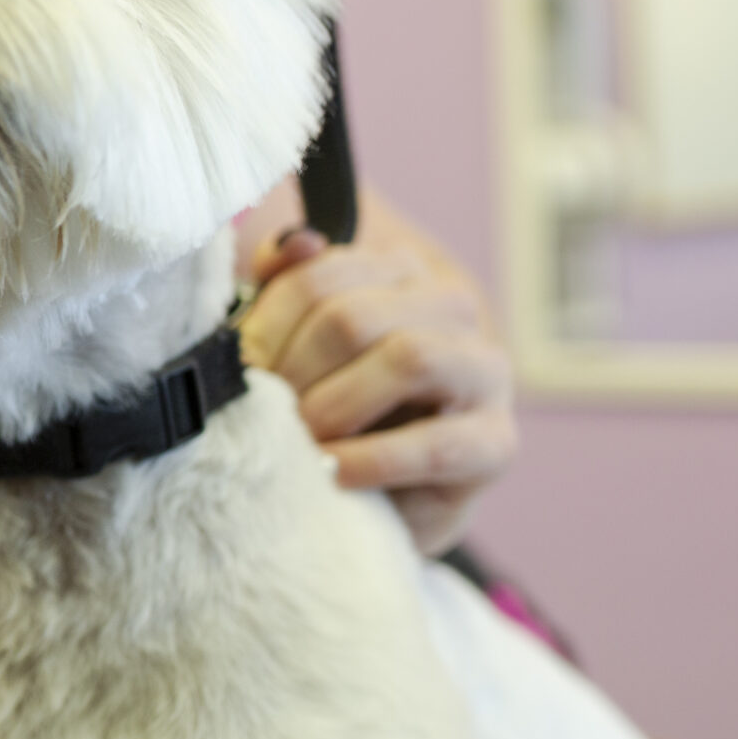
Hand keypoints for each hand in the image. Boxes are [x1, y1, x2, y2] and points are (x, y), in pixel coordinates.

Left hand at [239, 189, 516, 554]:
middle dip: (295, 372)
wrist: (385, 497)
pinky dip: (374, 460)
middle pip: (353, 317)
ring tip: (301, 441)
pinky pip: (436, 443)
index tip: (241, 372)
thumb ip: (286, 285)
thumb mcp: (298, 347)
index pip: (318, 275)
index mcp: (398, 273)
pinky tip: (334, 473)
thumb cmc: (336, 412)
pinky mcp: (496, 443)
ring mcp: (484, 371)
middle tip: (265, 415)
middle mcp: (451, 307)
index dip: (267, 326)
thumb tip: (297, 241)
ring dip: (336, 407)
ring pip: (408, 358)